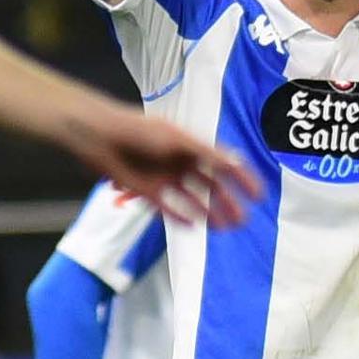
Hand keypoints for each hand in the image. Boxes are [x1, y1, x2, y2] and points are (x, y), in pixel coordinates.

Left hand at [74, 103, 260, 227]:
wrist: (100, 137)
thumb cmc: (139, 131)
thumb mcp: (177, 140)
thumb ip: (206, 154)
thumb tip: (235, 162)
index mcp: (190, 145)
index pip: (223, 163)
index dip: (242, 178)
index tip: (258, 194)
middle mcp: (180, 162)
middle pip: (210, 186)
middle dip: (228, 201)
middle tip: (243, 218)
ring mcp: (164, 178)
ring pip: (192, 200)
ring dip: (209, 213)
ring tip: (226, 227)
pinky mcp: (147, 192)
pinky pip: (169, 208)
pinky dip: (182, 216)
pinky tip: (195, 226)